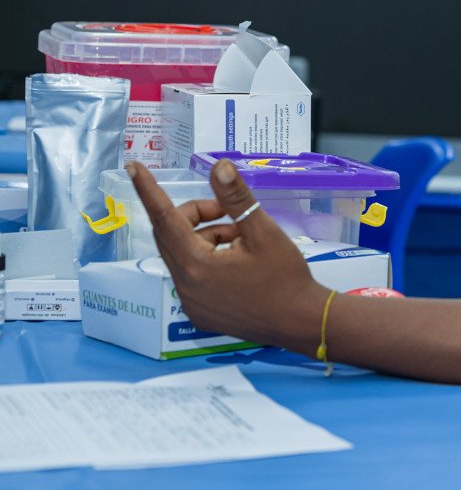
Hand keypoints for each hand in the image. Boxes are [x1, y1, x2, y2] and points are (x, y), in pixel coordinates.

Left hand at [127, 160, 327, 349]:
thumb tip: (219, 167)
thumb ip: (237, 198)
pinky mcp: (200, 313)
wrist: (300, 322)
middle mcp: (185, 286)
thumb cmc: (286, 276)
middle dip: (195, 214)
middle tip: (227, 209)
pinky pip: (191, 276)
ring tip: (243, 239)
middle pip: (173, 235)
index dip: (148, 189)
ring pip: (184, 255)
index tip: (132, 167)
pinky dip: (208, 259)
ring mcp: (191, 303)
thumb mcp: (264, 232)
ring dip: (206, 237)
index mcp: (197, 264)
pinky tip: (239, 263)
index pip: (165, 217)